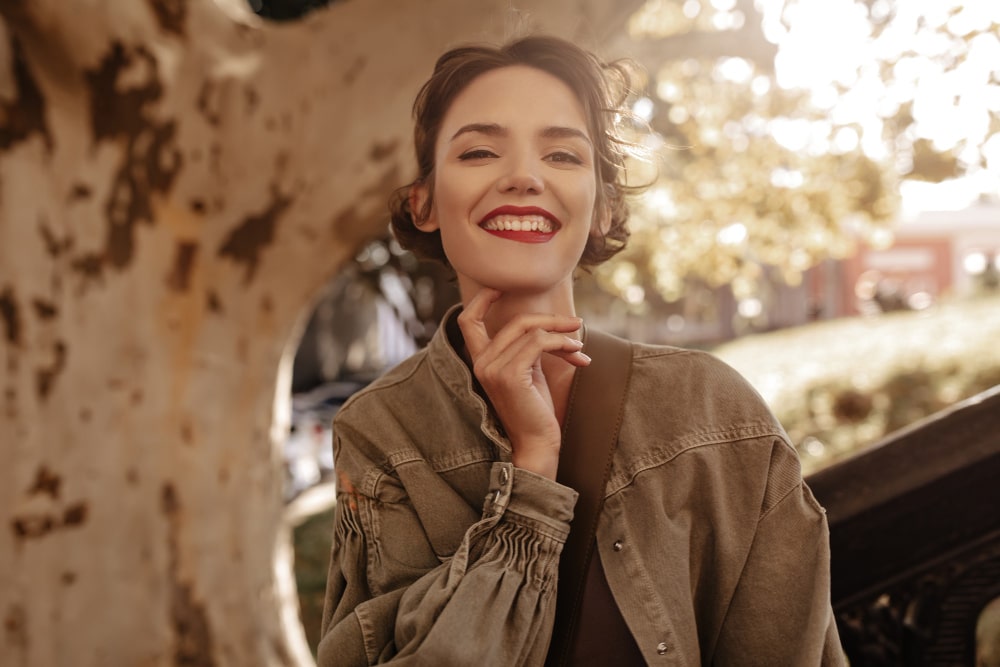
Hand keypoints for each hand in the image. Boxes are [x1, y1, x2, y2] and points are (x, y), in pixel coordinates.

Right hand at [456, 289, 590, 479]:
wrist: (537, 447)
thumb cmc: (536, 413)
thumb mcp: (529, 373)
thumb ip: (528, 349)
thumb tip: (551, 327)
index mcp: (481, 361)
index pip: (468, 320)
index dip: (483, 299)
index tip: (503, 287)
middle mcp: (481, 363)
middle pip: (515, 321)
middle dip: (550, 319)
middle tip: (576, 324)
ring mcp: (492, 368)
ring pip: (529, 329)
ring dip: (561, 334)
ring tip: (579, 347)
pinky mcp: (509, 375)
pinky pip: (537, 342)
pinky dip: (561, 344)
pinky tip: (577, 356)